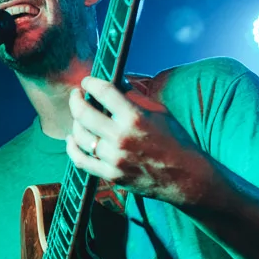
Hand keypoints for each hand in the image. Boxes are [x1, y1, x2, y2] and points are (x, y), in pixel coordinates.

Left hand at [66, 77, 210, 203]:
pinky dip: (72, 148)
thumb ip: (134, 97)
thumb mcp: (159, 112)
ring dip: (75, 123)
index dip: (91, 83)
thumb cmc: (175, 140)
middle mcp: (121, 137)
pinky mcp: (111, 175)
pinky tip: (73, 139)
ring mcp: (114, 158)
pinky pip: (81, 160)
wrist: (186, 176)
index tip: (87, 81)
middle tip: (76, 95)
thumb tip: (116, 82)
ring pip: (80, 136)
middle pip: (83, 113)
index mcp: (135, 117)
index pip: (104, 92)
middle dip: (76, 100)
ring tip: (78, 117)